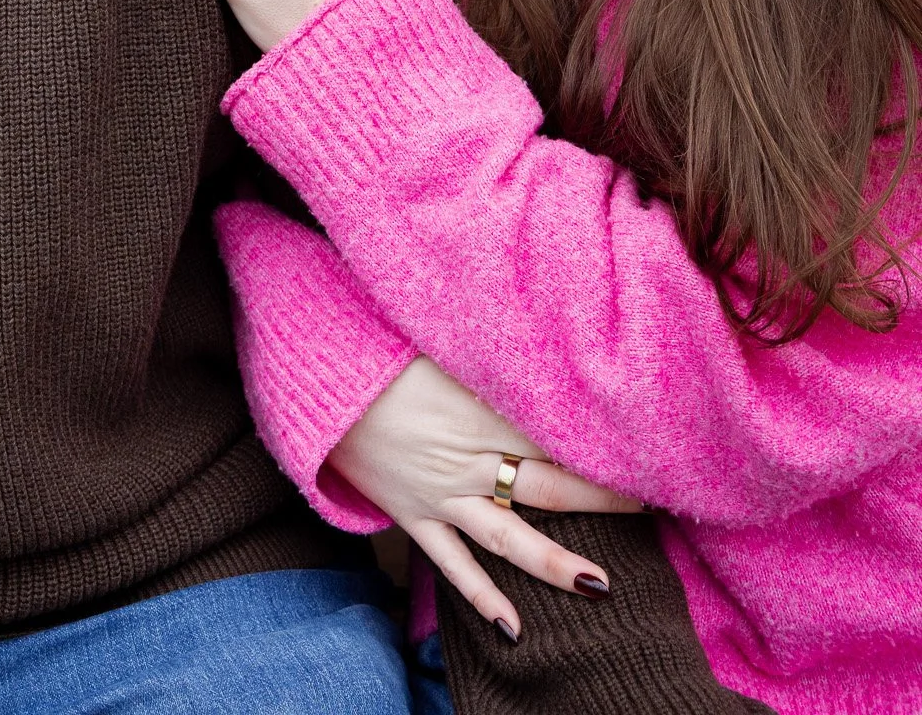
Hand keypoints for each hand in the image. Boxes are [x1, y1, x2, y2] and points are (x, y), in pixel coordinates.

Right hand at [329, 358, 640, 639]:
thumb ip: (493, 359)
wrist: (324, 386)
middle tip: (649, 510)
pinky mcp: (415, 516)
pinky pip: (452, 564)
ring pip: (508, 535)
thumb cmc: (385, 356)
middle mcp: (468, 457)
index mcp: (481, 410)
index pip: (554, 433)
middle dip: (601, 500)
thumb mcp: (443, 348)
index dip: (599, 446)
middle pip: (548, 485)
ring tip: (600, 585)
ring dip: (555, 561)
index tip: (643, 451)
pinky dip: (482, 597)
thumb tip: (542, 345)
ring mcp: (442, 493)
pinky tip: (513, 628)